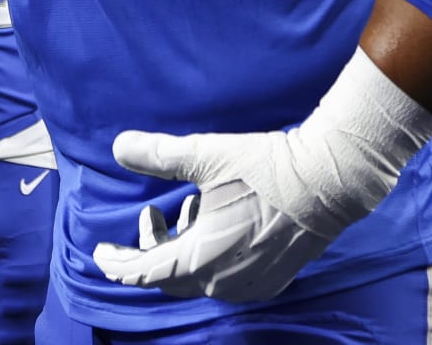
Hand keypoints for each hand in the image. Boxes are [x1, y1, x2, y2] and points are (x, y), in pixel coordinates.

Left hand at [93, 49, 431, 302]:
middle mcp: (220, 283)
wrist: (330, 180)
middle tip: (151, 214)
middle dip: (152, 248)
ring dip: (184, 248)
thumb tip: (119, 146)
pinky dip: (211, 255)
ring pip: (199, 277)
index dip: (117, 262)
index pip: (142, 272)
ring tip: (189, 207)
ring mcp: (249, 285)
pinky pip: (226, 277)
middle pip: (169, 276)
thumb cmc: (266, 169)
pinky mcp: (272, 279)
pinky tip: (219, 222)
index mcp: (198, 259)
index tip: (101, 251)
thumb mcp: (206, 155)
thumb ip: (159, 154)